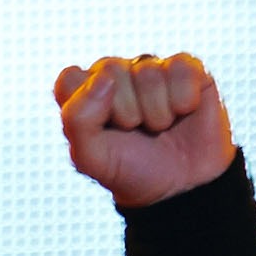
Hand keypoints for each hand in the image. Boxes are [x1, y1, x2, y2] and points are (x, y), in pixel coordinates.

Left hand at [53, 54, 235, 210]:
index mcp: (84, 93)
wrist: (179, 187)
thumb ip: (78, 119)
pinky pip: (180, 69)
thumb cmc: (131, 170)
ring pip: (147, 72)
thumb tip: (104, 78)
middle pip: (110, 70)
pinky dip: (183, 99)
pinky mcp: (186, 68)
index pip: (69, 79)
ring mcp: (150, 68)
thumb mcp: (91, 158)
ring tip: (159, 126)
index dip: (87, 106)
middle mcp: (115, 75)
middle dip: (125, 111)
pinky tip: (183, 112)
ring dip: (156, 112)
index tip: (101, 131)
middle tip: (134, 130)